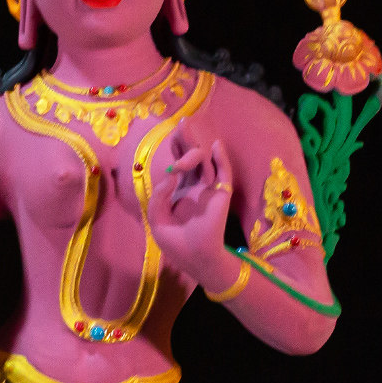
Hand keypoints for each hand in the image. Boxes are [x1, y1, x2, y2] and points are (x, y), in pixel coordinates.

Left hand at [148, 122, 235, 283]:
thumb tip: (170, 174)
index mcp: (180, 191)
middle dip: (186, 139)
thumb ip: (159, 196)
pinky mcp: (221, 194)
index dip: (175, 149)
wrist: (196, 259)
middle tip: (182, 123)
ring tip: (182, 163)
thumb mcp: (157, 220)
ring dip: (193, 155)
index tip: (169, 141)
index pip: (178, 163)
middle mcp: (195, 186)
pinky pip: (224, 172)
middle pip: (192, 156)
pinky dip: (221, 158)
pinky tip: (216, 145)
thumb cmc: (176, 244)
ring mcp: (209, 189)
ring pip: (205, 162)